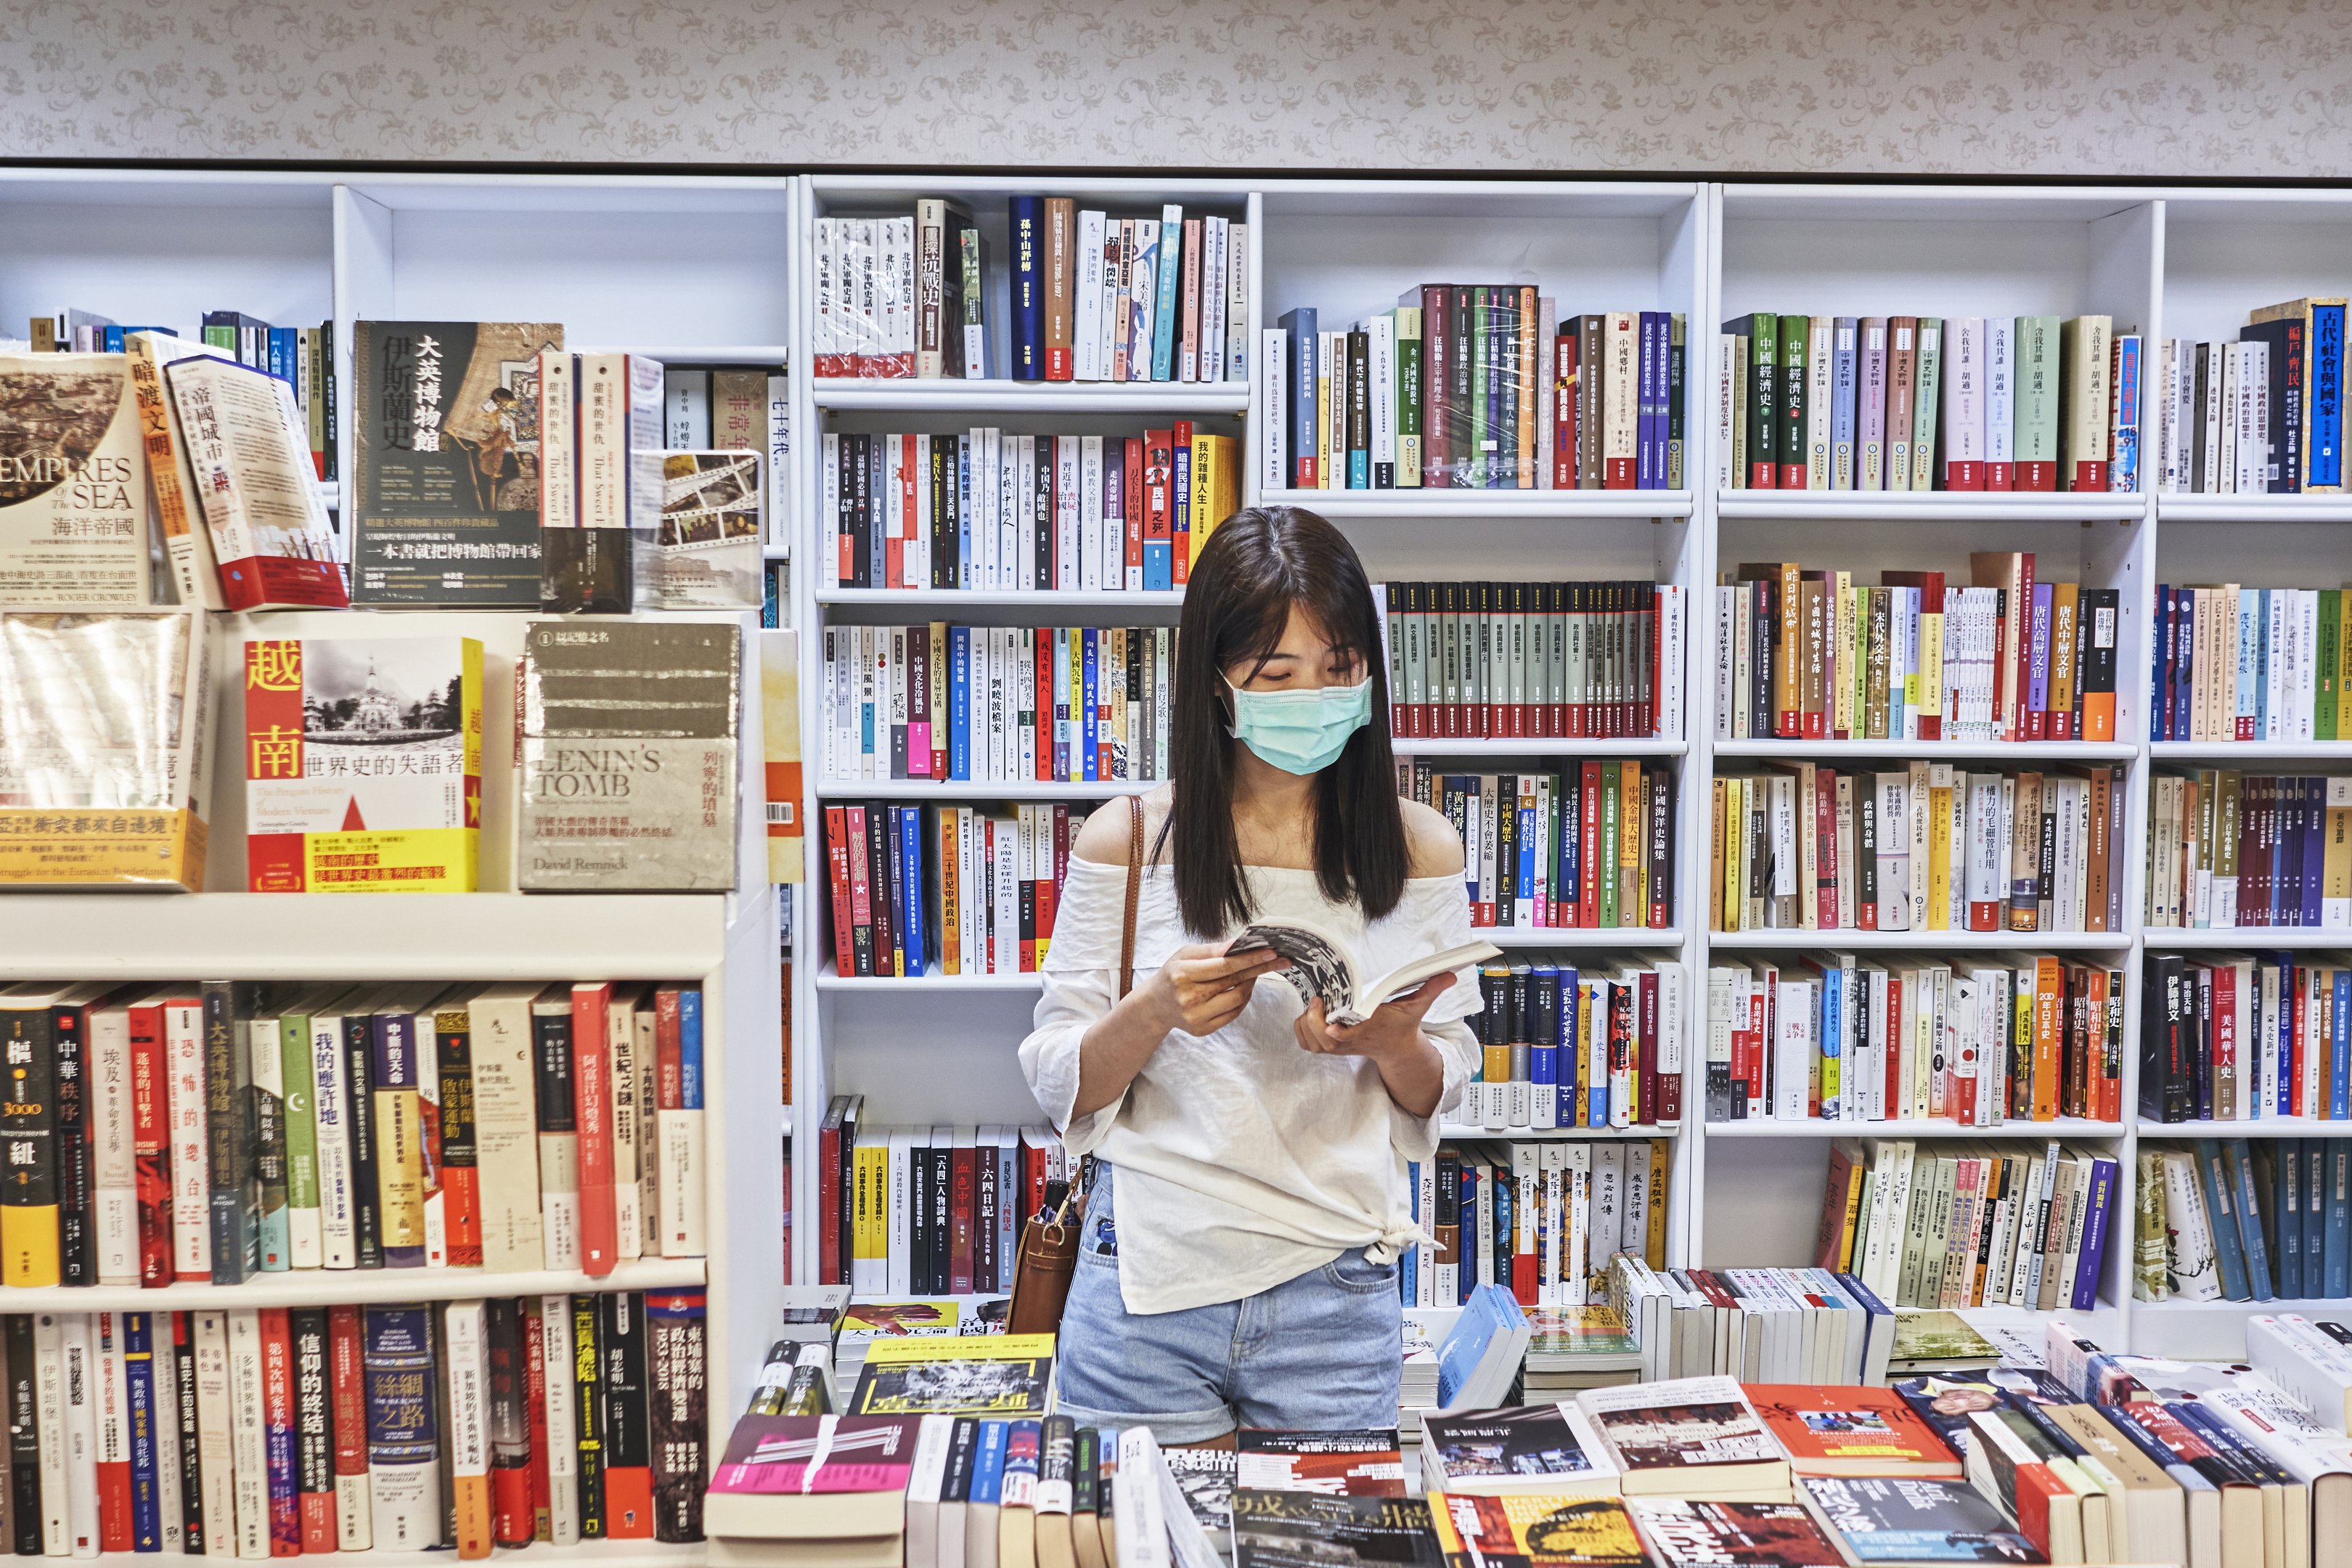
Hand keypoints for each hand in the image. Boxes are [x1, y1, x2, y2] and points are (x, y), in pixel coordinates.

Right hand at [1144, 941, 1289, 1036]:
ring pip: (1237, 999)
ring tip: (1255, 972)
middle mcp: (1188, 998)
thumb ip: (1212, 949)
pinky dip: (1243, 999)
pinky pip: (1233, 1013)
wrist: (1156, 1004)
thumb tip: (1238, 943)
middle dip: (1258, 968)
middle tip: (1277, 960)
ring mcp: (1196, 1017)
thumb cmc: (1174, 974)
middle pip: (1233, 982)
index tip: (1270, 952)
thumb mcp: (1185, 954)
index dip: (1249, 958)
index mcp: (1182, 975)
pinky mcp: (1203, 1029)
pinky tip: (1244, 988)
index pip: (1224, 966)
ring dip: (1251, 984)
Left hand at [1293, 973, 1454, 1061]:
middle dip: (1314, 1021)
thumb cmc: (1402, 1023)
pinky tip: (1309, 1014)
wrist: (1397, 1048)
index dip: (1337, 1032)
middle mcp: (1351, 1040)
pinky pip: (1307, 1043)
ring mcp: (1339, 1046)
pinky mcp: (1330, 1047)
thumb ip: (1431, 989)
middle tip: (1317, 1000)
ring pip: (1312, 1042)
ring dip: (1307, 1024)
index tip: (1330, 1024)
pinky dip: (1302, 1030)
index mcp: (1370, 1029)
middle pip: (1323, 1040)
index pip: (1350, 1035)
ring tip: (1314, 1005)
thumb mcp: (1418, 1005)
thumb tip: (1450, 975)